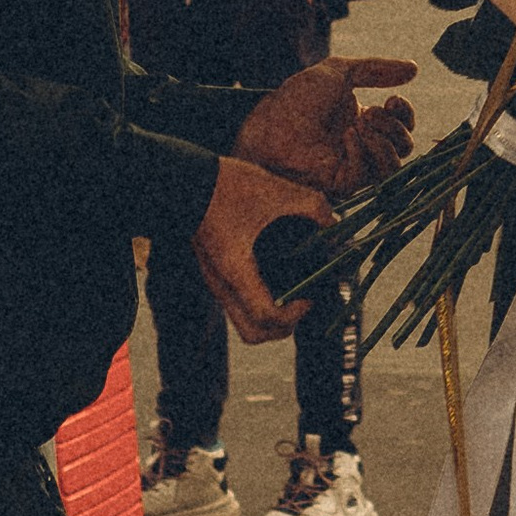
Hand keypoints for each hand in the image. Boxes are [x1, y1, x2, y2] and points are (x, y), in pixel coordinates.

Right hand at [193, 155, 328, 341]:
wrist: (183, 181)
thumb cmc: (225, 186)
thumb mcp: (274, 190)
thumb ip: (310, 205)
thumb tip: (332, 221)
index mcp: (237, 272)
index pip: (267, 317)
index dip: (295, 314)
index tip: (310, 295)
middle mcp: (223, 286)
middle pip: (254, 334)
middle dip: (284, 326)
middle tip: (303, 301)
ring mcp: (216, 282)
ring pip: (245, 321)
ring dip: (272, 315)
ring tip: (293, 289)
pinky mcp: (216, 273)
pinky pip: (240, 302)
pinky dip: (261, 299)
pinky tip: (277, 272)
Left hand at [234, 55, 416, 200]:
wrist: (271, 123)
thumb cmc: (297, 99)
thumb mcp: (339, 73)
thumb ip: (377, 70)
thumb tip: (415, 69)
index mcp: (363, 121)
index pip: (402, 126)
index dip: (405, 114)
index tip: (393, 100)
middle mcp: (362, 146)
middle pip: (405, 147)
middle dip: (394, 127)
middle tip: (368, 113)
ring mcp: (354, 166)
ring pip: (394, 166)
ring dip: (384, 141)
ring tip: (360, 124)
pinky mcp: (343, 184)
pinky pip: (370, 176)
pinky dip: (363, 152)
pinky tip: (347, 137)